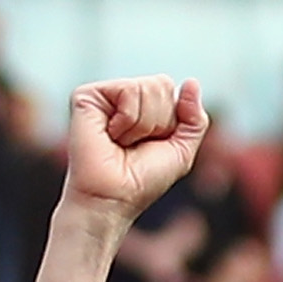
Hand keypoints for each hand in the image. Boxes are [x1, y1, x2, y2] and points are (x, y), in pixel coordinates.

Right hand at [57, 75, 207, 229]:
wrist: (112, 199)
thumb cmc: (140, 181)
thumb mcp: (181, 152)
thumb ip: (194, 119)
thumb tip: (191, 82)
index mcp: (143, 107)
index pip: (170, 90)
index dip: (169, 121)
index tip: (150, 145)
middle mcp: (123, 98)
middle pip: (162, 84)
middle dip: (158, 121)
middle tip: (134, 145)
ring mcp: (104, 96)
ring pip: (146, 87)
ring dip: (142, 125)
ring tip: (122, 142)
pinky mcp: (87, 96)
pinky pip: (128, 91)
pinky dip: (128, 120)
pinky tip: (111, 135)